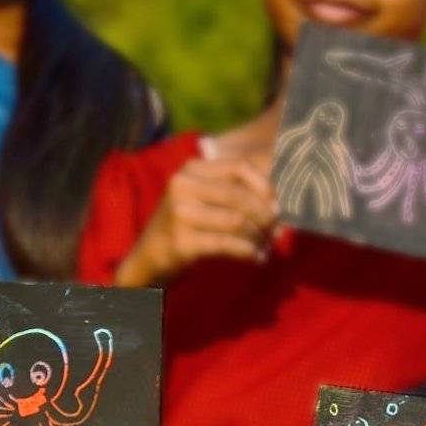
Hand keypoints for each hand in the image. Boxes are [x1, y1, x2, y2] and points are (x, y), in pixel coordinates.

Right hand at [116, 154, 274, 286]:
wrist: (148, 259)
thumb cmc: (184, 226)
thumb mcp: (201, 198)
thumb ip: (230, 189)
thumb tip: (277, 196)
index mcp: (191, 169)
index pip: (239, 167)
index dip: (265, 185)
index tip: (278, 205)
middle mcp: (182, 186)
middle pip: (240, 195)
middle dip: (265, 215)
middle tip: (276, 230)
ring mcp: (180, 214)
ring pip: (237, 221)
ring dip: (259, 236)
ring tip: (266, 246)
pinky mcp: (182, 241)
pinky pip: (228, 244)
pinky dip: (249, 252)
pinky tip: (258, 259)